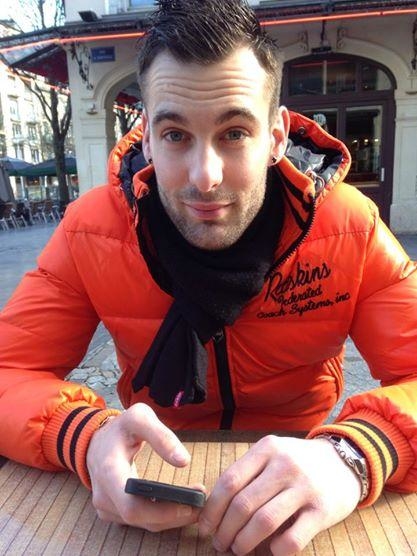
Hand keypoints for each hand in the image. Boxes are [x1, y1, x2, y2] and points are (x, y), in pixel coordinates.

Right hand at [86, 403, 202, 530]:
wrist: (97, 440)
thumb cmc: (120, 428)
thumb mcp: (139, 418)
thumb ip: (162, 436)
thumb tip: (184, 461)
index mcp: (109, 472)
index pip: (133, 506)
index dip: (163, 511)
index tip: (191, 501)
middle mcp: (104, 495)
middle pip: (142, 519)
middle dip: (174, 515)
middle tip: (201, 503)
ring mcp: (106, 506)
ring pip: (143, 523)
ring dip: (172, 516)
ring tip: (197, 502)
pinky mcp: (112, 511)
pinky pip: (140, 520)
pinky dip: (162, 515)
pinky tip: (180, 504)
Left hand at [198, 435, 361, 554]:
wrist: (345, 461)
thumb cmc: (299, 462)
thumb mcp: (273, 454)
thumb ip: (248, 473)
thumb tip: (215, 508)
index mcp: (267, 449)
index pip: (230, 481)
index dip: (213, 508)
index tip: (206, 527)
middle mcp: (284, 465)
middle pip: (243, 504)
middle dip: (225, 530)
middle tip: (219, 544)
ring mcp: (305, 487)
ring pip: (264, 522)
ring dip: (244, 542)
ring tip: (237, 549)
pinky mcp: (322, 511)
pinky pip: (292, 539)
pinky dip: (275, 550)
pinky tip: (270, 550)